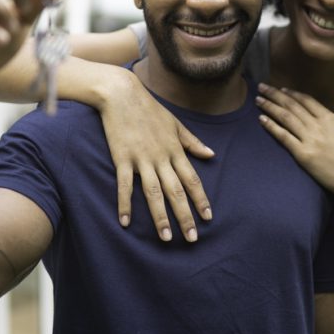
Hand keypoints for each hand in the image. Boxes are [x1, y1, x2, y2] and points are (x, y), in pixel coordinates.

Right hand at [99, 70, 214, 241]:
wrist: (122, 94)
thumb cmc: (150, 109)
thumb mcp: (176, 124)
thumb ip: (192, 142)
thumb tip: (211, 154)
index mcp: (175, 150)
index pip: (192, 179)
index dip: (201, 200)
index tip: (208, 218)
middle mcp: (161, 157)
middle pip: (176, 191)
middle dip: (185, 216)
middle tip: (192, 239)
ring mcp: (141, 159)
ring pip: (154, 193)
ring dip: (160, 216)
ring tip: (166, 238)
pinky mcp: (122, 158)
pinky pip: (124, 186)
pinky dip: (125, 204)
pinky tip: (125, 222)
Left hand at [256, 83, 333, 202]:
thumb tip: (324, 115)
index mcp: (330, 118)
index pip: (306, 100)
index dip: (291, 93)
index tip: (281, 89)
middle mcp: (318, 125)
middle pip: (292, 105)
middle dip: (275, 94)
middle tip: (262, 87)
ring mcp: (310, 139)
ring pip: (285, 117)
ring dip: (269, 106)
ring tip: (258, 100)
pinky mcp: (303, 154)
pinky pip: (283, 136)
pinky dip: (271, 126)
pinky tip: (261, 119)